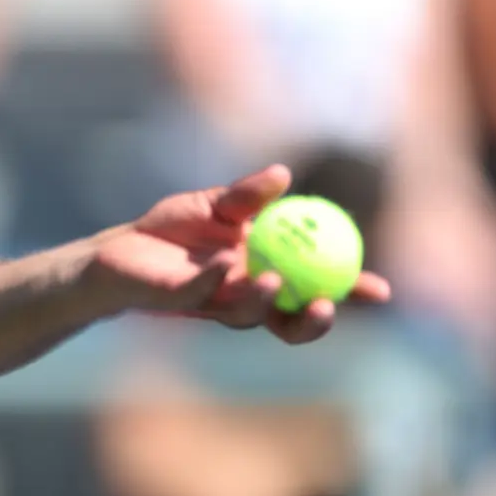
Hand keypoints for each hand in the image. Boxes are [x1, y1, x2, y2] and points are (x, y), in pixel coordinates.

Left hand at [87, 164, 391, 343]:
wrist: (115, 250)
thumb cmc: (170, 231)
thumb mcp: (213, 205)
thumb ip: (247, 195)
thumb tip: (284, 174)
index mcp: (263, 274)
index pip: (314, 289)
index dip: (347, 293)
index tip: (379, 290)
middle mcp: (242, 296)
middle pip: (288, 321)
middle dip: (313, 321)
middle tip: (329, 304)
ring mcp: (211, 302)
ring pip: (246, 314)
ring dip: (265, 301)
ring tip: (276, 281)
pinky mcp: (174, 300)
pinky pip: (200, 292)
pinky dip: (214, 278)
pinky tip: (224, 262)